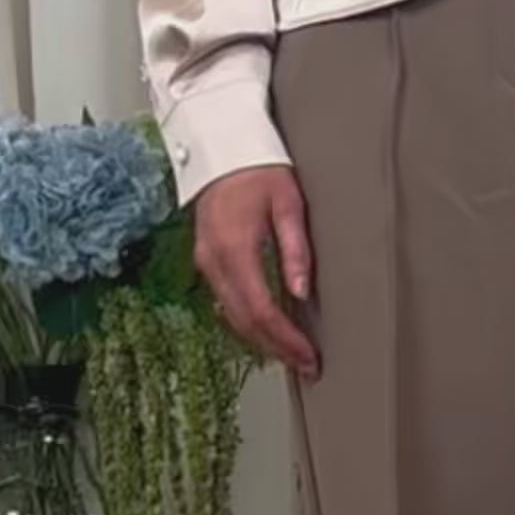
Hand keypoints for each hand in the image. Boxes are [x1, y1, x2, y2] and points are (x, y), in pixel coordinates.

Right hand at [192, 165, 319, 376]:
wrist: (223, 146)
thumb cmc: (260, 169)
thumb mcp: (288, 202)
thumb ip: (295, 249)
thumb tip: (302, 293)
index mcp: (234, 248)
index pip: (261, 309)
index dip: (285, 339)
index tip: (308, 356)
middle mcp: (214, 261)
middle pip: (244, 322)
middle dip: (276, 349)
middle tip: (306, 367)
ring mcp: (205, 263)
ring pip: (232, 317)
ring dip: (262, 342)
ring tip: (292, 357)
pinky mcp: (205, 261)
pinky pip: (226, 303)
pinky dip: (248, 324)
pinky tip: (268, 333)